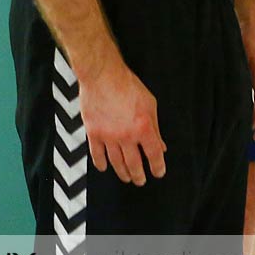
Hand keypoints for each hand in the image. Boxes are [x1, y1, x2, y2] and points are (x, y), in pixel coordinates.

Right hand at [77, 60, 165, 185]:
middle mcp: (126, 136)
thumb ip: (155, 127)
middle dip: (139, 176)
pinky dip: (101, 164)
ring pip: (116, 163)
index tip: (158, 172)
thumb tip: (160, 146)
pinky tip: (104, 167)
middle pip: (134, 164)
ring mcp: (108, 136)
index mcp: (143, 128)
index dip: (158, 167)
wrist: (102, 74)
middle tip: (140, 180)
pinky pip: (97, 155)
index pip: (154, 155)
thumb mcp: (150, 104)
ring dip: (122, 173)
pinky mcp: (93, 133)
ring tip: (126, 177)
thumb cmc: (127, 85)